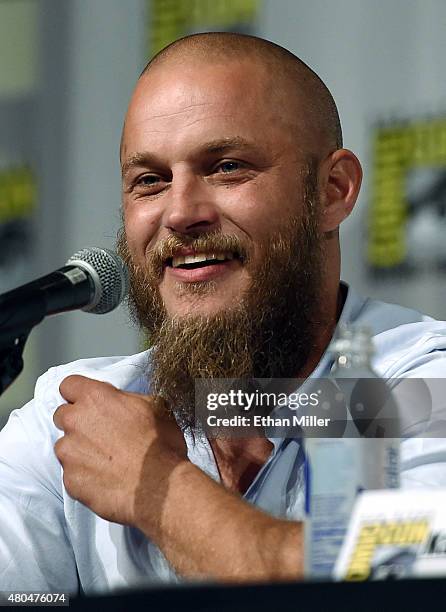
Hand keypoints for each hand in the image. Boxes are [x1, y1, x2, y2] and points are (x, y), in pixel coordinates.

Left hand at [53, 375, 187, 531]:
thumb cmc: (159, 446)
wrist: (158, 486)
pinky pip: (71, 473)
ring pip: (65, 446)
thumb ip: (127, 399)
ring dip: (80, 450)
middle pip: (62, 415)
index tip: (89, 402)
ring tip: (107, 459)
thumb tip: (122, 402)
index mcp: (95, 398)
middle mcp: (75, 421)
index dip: (79, 393)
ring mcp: (69, 452)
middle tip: (101, 432)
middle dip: (77, 421)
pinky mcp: (70, 479)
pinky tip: (106, 477)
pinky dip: (84, 474)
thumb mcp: (155, 406)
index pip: (69, 384)